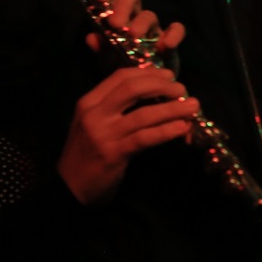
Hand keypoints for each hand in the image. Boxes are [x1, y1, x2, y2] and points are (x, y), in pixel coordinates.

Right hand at [58, 66, 199, 203]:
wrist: (69, 188)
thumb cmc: (87, 154)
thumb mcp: (95, 124)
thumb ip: (117, 108)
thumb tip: (156, 94)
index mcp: (89, 102)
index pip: (120, 77)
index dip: (148, 73)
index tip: (168, 75)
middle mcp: (94, 114)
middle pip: (133, 89)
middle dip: (162, 86)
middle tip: (182, 90)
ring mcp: (103, 134)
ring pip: (144, 114)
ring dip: (172, 109)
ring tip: (192, 107)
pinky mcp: (114, 153)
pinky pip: (146, 137)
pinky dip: (167, 130)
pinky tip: (182, 128)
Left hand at [85, 0, 185, 54]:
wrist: (138, 79)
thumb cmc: (118, 60)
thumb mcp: (104, 54)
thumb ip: (99, 45)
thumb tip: (92, 38)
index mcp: (115, 9)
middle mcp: (134, 12)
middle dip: (123, 6)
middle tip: (115, 23)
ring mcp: (152, 25)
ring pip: (149, 14)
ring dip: (141, 23)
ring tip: (133, 36)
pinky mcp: (169, 37)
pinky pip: (177, 29)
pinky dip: (174, 34)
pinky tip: (166, 45)